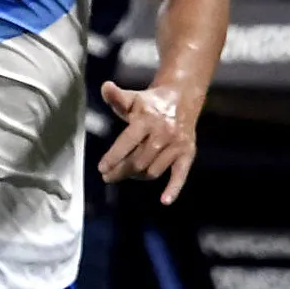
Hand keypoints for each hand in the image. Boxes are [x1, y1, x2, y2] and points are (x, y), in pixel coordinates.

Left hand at [98, 80, 198, 204]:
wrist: (182, 98)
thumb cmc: (149, 103)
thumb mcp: (132, 98)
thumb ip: (117, 97)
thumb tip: (105, 87)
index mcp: (148, 119)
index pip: (128, 141)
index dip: (114, 156)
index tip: (101, 168)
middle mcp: (164, 132)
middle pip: (138, 161)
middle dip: (121, 171)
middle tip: (107, 177)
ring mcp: (177, 144)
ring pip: (153, 170)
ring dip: (137, 176)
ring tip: (127, 174)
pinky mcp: (187, 153)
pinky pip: (180, 174)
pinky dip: (174, 188)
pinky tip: (164, 201)